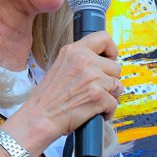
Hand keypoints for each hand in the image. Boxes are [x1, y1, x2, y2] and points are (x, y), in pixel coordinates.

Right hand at [0, 30, 121, 156]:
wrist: (39, 118)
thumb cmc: (48, 98)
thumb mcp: (61, 67)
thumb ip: (81, 61)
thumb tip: (102, 63)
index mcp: (74, 51)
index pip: (104, 38)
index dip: (111, 50)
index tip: (109, 60)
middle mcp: (85, 60)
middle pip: (116, 67)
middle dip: (110, 80)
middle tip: (95, 89)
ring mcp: (93, 78)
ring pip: (117, 86)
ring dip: (109, 96)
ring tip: (93, 101)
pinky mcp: (98, 96)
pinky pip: (114, 103)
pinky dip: (107, 111)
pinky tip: (93, 112)